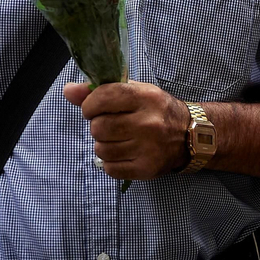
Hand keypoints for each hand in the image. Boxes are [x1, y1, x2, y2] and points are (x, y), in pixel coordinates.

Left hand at [63, 81, 190, 179]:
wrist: (191, 136)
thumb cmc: (157, 111)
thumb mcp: (136, 93)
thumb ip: (101, 91)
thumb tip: (68, 91)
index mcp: (147, 98)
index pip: (102, 98)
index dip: (90, 105)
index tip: (95, 109)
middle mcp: (149, 123)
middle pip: (98, 128)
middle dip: (98, 127)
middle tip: (112, 126)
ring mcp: (149, 148)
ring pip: (101, 149)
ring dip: (104, 145)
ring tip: (120, 140)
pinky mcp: (147, 169)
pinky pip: (109, 168)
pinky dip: (111, 162)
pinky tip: (125, 153)